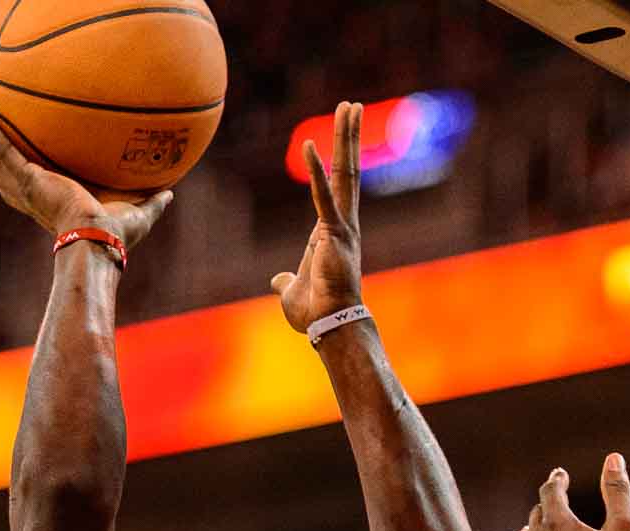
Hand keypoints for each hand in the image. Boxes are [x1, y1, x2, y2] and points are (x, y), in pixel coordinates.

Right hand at [0, 107, 172, 251]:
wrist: (98, 243)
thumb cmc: (115, 239)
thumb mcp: (138, 214)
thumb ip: (152, 201)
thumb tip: (171, 192)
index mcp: (53, 207)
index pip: (31, 191)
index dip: (21, 179)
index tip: (17, 166)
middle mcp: (35, 200)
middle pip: (4, 178)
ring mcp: (28, 191)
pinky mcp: (29, 181)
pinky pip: (6, 152)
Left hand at [271, 101, 363, 331]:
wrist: (328, 326)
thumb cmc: (315, 313)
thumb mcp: (292, 291)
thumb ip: (286, 281)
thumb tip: (277, 280)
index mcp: (333, 233)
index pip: (338, 188)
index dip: (338, 160)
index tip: (343, 134)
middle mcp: (343, 224)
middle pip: (349, 171)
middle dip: (349, 137)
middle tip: (353, 105)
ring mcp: (342, 226)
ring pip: (346, 174)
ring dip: (346, 138)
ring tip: (350, 106)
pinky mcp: (334, 234)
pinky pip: (323, 197)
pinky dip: (314, 171)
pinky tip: (308, 145)